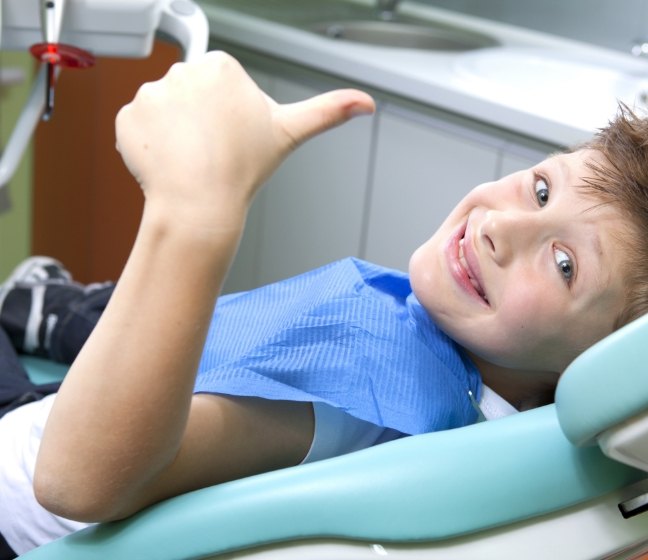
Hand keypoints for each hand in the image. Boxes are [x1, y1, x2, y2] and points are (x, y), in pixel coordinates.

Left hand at [115, 51, 374, 222]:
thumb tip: (367, 103)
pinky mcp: (127, 117)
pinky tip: (167, 162)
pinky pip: (138, 127)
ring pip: (165, 112)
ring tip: (191, 160)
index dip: (228, 115)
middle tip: (213, 152)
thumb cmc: (243, 170)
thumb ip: (328, 111)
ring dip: (174, 133)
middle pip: (191, 95)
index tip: (232, 136)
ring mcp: (150, 93)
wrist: (200, 205)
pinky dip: (149, 145)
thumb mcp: (290, 133)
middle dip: (200, 121)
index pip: (220, 84)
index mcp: (221, 67)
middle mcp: (183, 71)